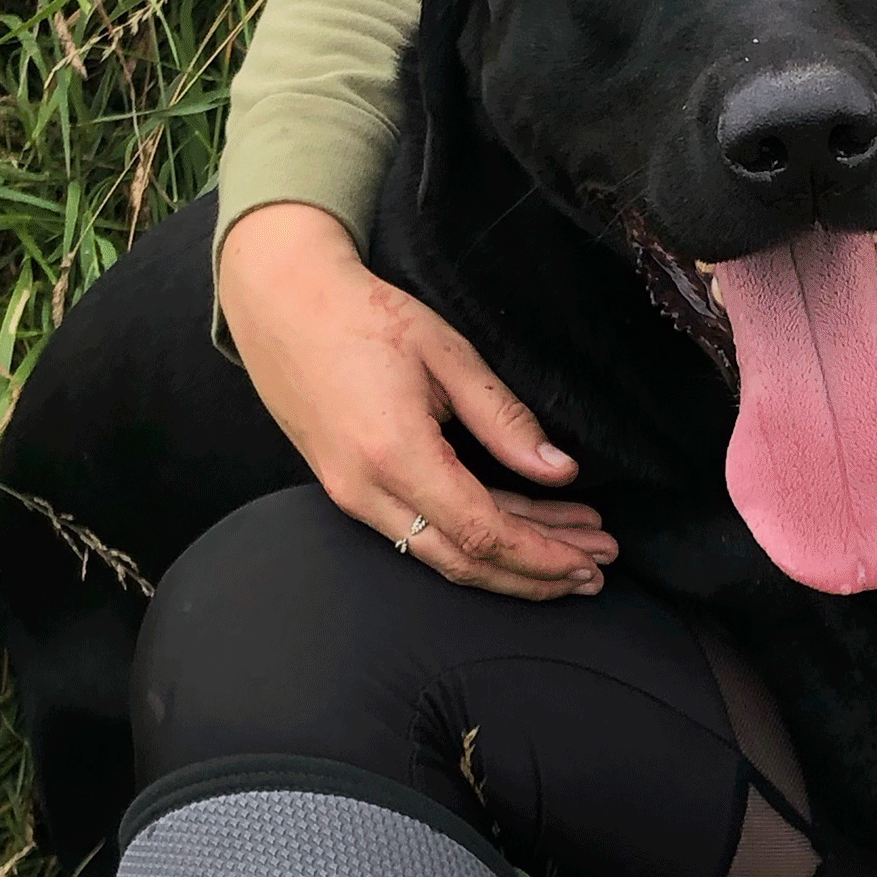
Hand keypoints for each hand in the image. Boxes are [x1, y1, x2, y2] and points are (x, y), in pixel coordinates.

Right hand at [217, 201, 615, 599]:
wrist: (281, 302)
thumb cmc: (364, 315)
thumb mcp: (447, 355)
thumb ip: (504, 420)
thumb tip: (560, 471)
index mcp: (396, 454)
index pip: (482, 533)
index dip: (541, 555)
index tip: (589, 560)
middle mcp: (366, 491)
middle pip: (464, 562)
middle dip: (535, 574)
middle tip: (595, 571)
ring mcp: (351, 495)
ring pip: (441, 554)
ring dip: (509, 564)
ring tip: (572, 558)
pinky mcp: (348, 489)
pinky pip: (419, 531)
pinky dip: (473, 538)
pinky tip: (518, 527)